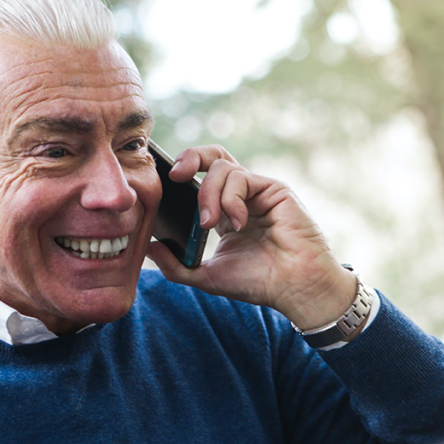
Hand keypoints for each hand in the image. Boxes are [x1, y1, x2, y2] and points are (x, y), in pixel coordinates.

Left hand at [146, 145, 355, 329]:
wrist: (294, 287)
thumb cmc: (258, 282)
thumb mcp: (207, 276)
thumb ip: (176, 266)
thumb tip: (149, 249)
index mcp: (224, 211)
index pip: (200, 179)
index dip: (181, 174)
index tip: (163, 187)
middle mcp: (240, 196)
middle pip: (212, 156)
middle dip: (189, 158)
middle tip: (175, 176)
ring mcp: (257, 190)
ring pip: (222, 167)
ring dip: (209, 195)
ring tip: (211, 225)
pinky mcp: (273, 188)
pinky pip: (241, 178)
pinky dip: (230, 199)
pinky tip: (237, 223)